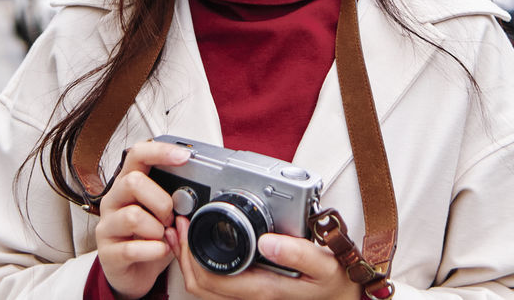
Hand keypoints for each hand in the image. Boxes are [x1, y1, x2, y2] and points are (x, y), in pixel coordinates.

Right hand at [94, 140, 190, 299]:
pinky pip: (131, 248)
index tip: (184, 156)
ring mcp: (108, 226)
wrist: (134, 271)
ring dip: (157, 228)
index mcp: (128, 183)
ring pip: (132, 216)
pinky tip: (159, 250)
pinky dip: (154, 250)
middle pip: (133, 182)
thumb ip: (175, 197)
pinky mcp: (108, 252)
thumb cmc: (149, 236)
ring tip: (162, 235)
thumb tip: (197, 190)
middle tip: (170, 216)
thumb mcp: (163, 211)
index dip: (160, 152)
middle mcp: (114, 200)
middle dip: (161, 201)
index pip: (138, 155)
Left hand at [170, 216, 361, 299]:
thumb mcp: (327, 265)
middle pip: (199, 288)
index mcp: (262, 288)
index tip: (186, 221)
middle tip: (177, 223)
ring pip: (205, 289)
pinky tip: (202, 245)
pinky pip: (218, 284)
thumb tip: (268, 241)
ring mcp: (251, 295)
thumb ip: (300, 253)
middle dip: (182, 255)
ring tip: (183, 231)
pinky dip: (203, 264)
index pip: (209, 281)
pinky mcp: (253, 290)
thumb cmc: (336, 285)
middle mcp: (251, 296)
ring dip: (189, 260)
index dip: (190, 254)